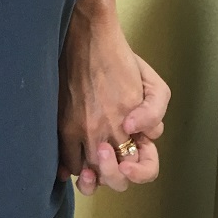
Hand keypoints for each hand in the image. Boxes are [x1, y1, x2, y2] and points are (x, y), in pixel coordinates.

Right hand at [57, 8, 168, 194]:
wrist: (87, 36)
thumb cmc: (120, 58)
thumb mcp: (153, 83)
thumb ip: (155, 115)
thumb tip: (142, 136)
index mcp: (133, 126)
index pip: (143, 171)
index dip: (139, 171)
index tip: (130, 159)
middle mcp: (109, 133)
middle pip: (114, 181)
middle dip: (114, 175)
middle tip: (109, 159)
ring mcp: (84, 131)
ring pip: (87, 175)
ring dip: (90, 174)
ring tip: (89, 165)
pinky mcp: (62, 125)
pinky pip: (64, 162)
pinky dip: (69, 167)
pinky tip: (73, 159)